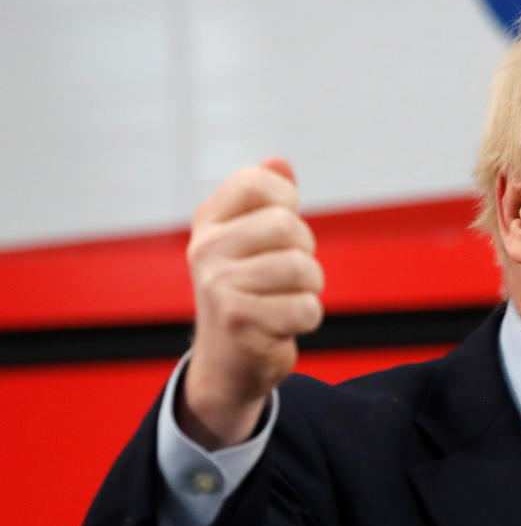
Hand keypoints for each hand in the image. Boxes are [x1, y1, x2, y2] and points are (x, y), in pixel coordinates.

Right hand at [177, 158, 323, 449]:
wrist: (228, 364)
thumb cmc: (249, 295)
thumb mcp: (252, 244)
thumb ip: (268, 202)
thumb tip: (279, 161)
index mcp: (209, 222)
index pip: (258, 182)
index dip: (287, 202)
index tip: (280, 232)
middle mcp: (205, 249)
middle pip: (289, 226)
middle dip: (305, 255)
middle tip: (285, 278)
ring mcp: (217, 284)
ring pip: (302, 268)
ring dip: (308, 291)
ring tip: (283, 301)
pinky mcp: (237, 319)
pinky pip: (305, 308)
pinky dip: (305, 320)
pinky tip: (280, 325)